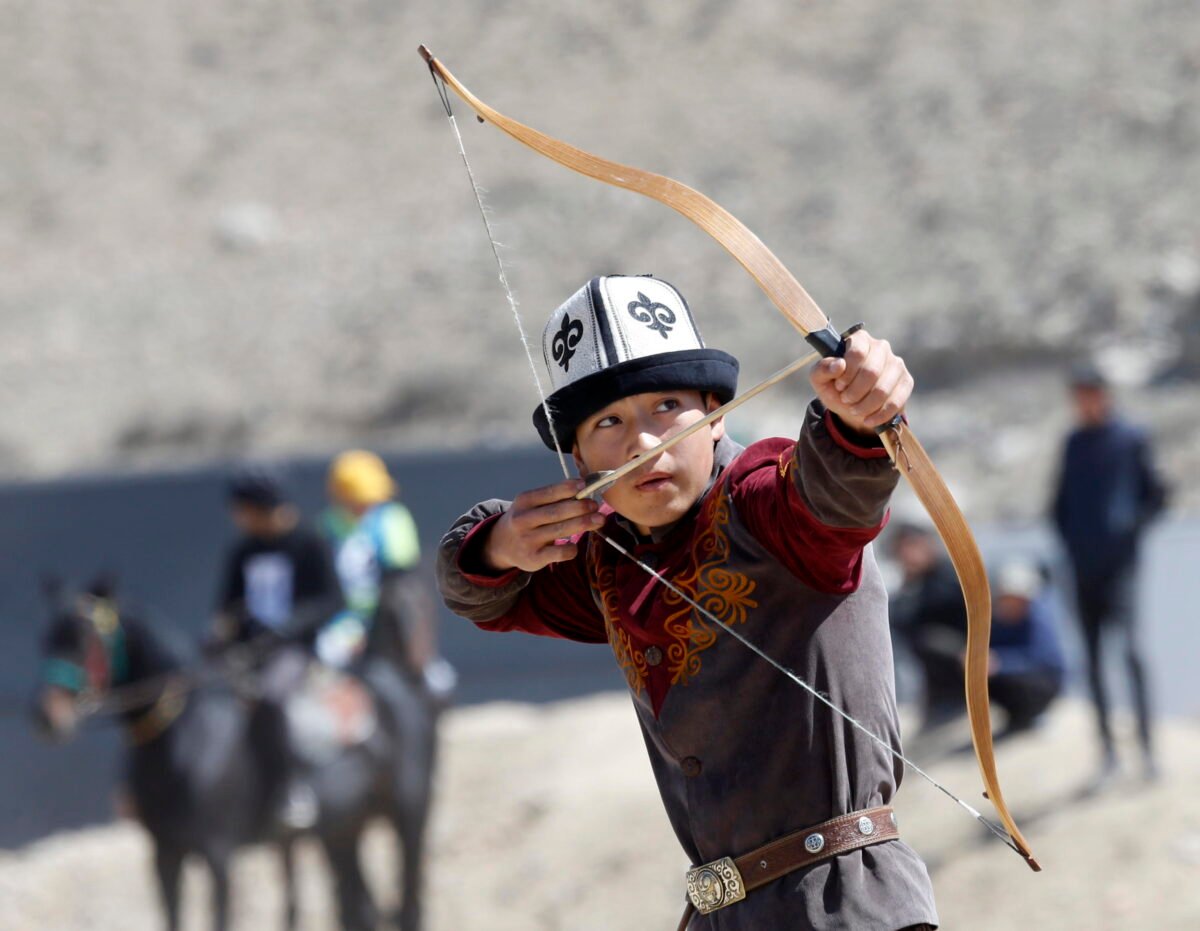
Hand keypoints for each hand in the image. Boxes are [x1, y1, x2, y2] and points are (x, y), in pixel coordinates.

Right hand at [483, 479, 605, 571]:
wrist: (502, 544)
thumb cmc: (527, 519)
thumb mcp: (532, 504)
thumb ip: (554, 498)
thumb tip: (585, 491)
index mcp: (524, 501)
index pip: (549, 493)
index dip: (568, 488)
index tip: (585, 485)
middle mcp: (523, 519)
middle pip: (556, 512)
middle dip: (580, 507)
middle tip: (595, 505)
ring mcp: (528, 539)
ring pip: (560, 530)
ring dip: (583, 524)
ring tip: (599, 519)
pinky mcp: (534, 558)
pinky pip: (559, 552)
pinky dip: (571, 548)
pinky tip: (575, 545)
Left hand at [809, 329, 912, 434]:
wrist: (852, 406)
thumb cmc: (835, 387)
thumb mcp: (820, 380)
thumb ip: (822, 369)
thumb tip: (838, 364)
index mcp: (859, 339)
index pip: (857, 352)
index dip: (847, 373)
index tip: (839, 386)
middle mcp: (881, 347)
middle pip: (871, 371)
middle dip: (855, 392)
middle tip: (846, 400)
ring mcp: (896, 364)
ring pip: (883, 389)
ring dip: (865, 406)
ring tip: (854, 410)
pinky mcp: (906, 381)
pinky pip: (896, 402)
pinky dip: (879, 415)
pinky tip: (868, 419)